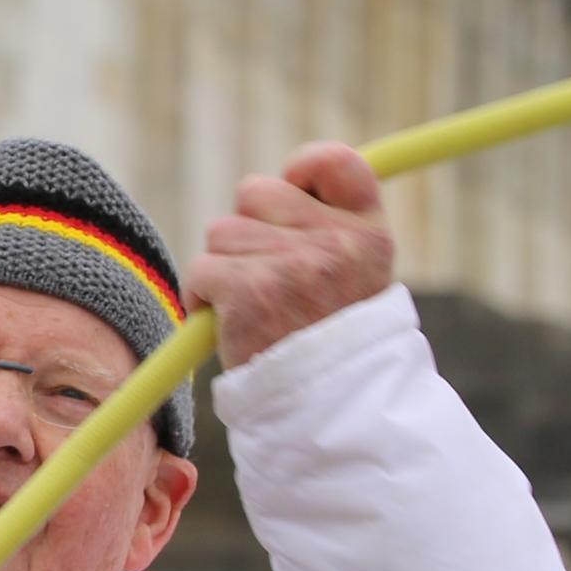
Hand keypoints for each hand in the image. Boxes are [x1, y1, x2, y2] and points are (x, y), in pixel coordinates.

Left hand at [188, 142, 397, 368]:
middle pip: (255, 192)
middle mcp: (334, 242)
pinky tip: (230, 323)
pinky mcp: (250, 291)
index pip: (335, 160)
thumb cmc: (330, 342)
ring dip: (223, 268)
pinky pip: (203, 269)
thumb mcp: (356, 278)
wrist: (326, 410)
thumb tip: (290, 176)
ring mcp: (292, 264)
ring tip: (252, 308)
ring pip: (222, 232)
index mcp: (368, 233)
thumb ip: (331, 226)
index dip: (302, 169)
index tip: (291, 192)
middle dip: (248, 229)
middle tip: (266, 277)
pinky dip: (202, 296)